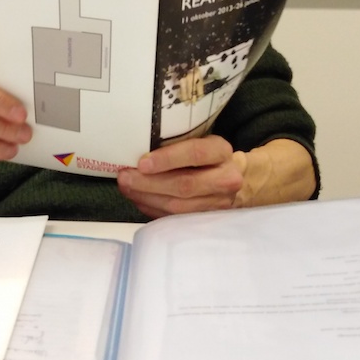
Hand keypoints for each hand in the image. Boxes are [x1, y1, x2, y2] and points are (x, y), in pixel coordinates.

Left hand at [116, 135, 244, 218]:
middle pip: (184, 185)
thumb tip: (137, 150)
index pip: (195, 154)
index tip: (141, 163)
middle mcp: (225, 178)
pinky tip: (139, 199)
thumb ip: (177, 143)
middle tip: (125, 178)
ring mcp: (218, 203)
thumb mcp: (201, 140)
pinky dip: (153, 209)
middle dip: (149, 183)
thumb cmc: (208, 155)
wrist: (234, 179)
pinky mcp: (208, 219)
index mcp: (221, 151)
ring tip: (127, 189)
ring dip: (147, 198)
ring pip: (178, 206)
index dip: (167, 159)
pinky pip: (175, 218)